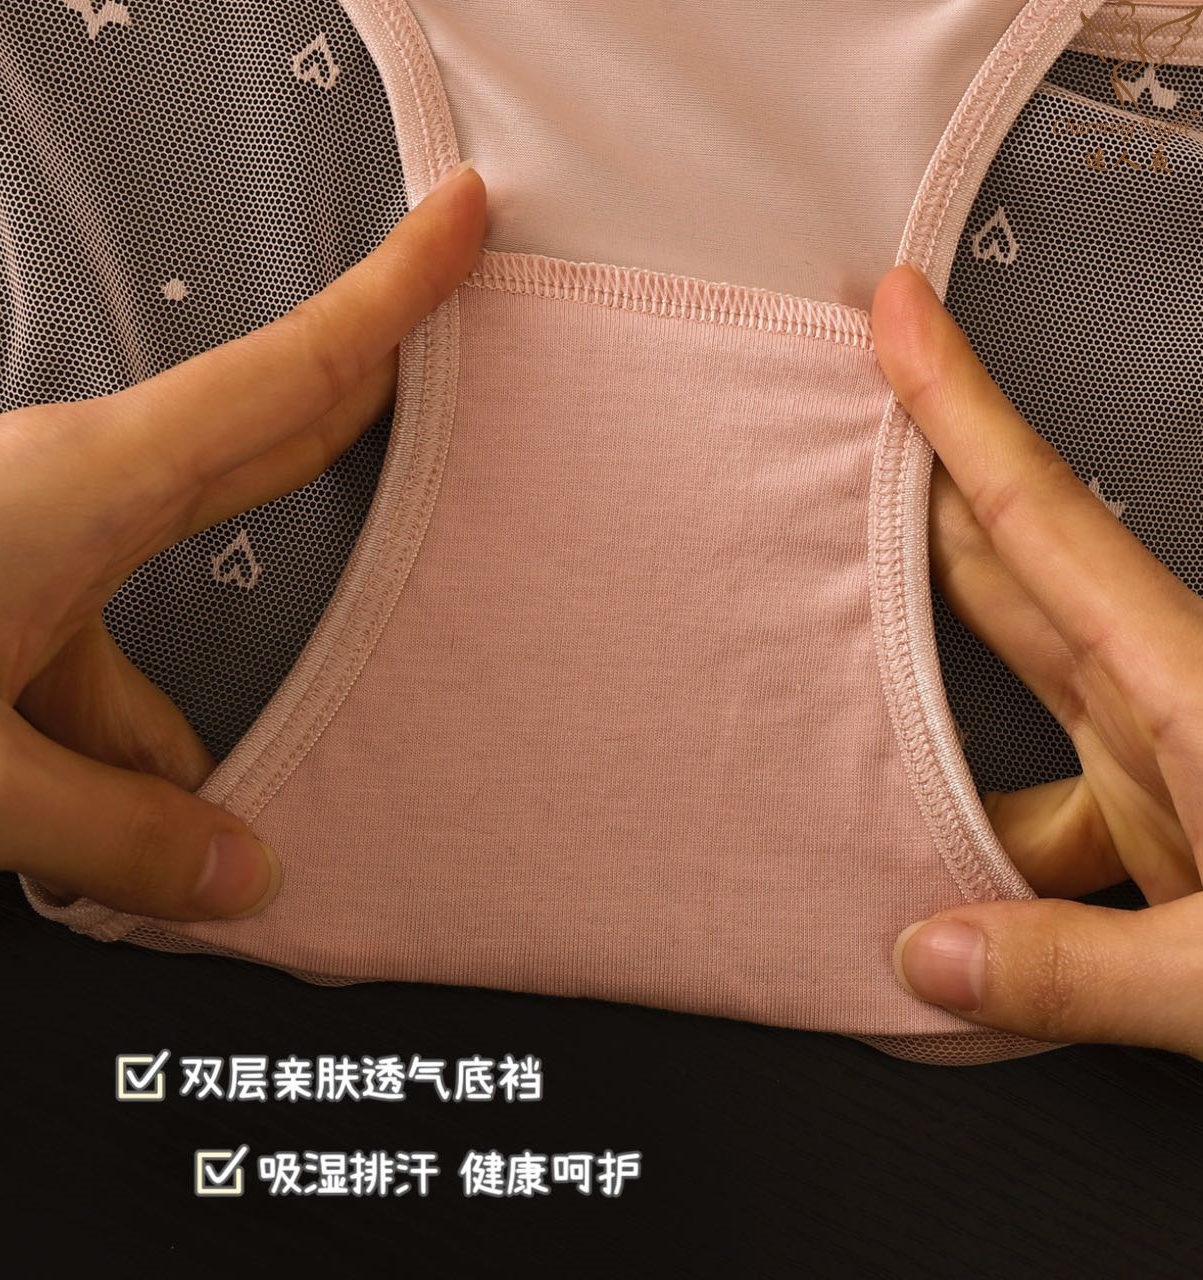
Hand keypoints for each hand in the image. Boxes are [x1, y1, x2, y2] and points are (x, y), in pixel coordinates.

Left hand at [0, 163, 485, 921]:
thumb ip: (115, 833)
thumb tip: (251, 877)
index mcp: (93, 486)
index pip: (289, 375)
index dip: (392, 295)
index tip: (466, 216)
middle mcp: (79, 496)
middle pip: (270, 439)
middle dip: (367, 411)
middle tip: (467, 373)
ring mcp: (40, 554)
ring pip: (172, 629)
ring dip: (187, 742)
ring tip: (195, 856)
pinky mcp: (3, 611)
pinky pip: (103, 686)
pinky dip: (121, 769)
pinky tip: (110, 860)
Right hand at [873, 263, 1202, 1057]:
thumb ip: (1082, 972)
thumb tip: (925, 957)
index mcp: (1188, 685)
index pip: (1041, 517)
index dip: (961, 405)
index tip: (900, 308)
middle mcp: (1161, 699)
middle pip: (1005, 574)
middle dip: (907, 505)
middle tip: (808, 446)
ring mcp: (1156, 759)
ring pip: (1006, 707)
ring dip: (920, 736)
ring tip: (826, 766)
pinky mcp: (1156, 824)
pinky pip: (1030, 813)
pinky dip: (977, 855)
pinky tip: (940, 918)